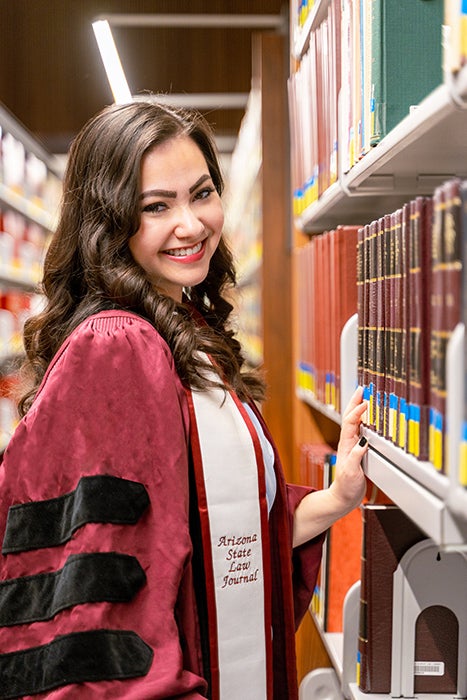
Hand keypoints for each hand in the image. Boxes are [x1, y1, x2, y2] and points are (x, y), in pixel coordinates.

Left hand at [292, 386, 368, 546]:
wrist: (343, 499)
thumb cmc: (346, 488)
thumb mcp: (352, 473)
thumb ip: (356, 457)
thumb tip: (363, 441)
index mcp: (346, 445)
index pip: (351, 423)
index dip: (358, 411)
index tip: (366, 401)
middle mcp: (347, 443)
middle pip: (350, 418)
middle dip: (355, 402)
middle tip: (361, 388)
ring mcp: (351, 446)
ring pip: (354, 422)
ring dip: (358, 409)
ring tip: (364, 397)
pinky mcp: (357, 452)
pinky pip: (359, 431)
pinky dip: (363, 421)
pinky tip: (368, 419)